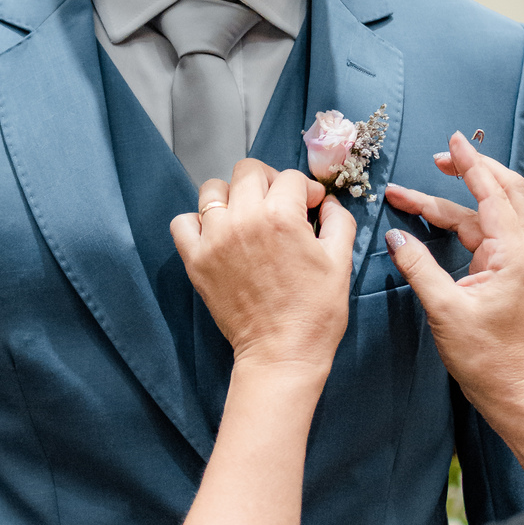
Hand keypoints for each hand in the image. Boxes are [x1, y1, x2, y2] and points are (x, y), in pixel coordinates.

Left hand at [171, 161, 355, 376]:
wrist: (281, 353)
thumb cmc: (315, 312)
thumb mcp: (340, 261)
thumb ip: (338, 221)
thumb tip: (329, 202)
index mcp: (282, 216)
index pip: (290, 178)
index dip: (306, 190)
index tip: (311, 206)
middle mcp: (244, 219)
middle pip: (249, 172)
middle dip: (270, 182)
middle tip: (280, 205)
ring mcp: (215, 239)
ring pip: (213, 189)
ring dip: (233, 196)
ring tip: (247, 216)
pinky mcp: (196, 261)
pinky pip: (183, 222)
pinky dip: (198, 222)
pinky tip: (218, 234)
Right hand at [383, 132, 523, 425]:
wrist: (508, 387)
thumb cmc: (484, 355)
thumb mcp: (444, 310)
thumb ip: (419, 268)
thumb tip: (395, 237)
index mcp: (513, 253)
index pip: (493, 193)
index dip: (470, 165)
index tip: (451, 142)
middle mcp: (520, 249)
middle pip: (502, 190)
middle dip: (469, 170)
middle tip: (438, 158)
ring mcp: (513, 258)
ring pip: (486, 212)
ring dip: (451, 199)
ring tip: (407, 196)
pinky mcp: (503, 270)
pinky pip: (481, 231)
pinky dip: (455, 220)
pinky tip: (428, 218)